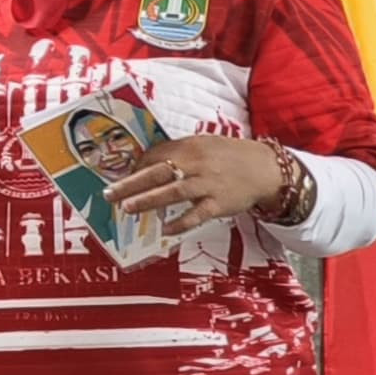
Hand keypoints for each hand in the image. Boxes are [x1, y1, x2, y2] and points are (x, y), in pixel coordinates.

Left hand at [102, 132, 296, 236]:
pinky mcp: (219, 204)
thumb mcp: (204, 145)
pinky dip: (180, 223)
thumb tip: (147, 163)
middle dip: (131, 184)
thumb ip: (179, 152)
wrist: (265, 169)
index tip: (121, 176)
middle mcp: (197, 164)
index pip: (156, 155)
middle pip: (158, 173)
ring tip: (128, 208)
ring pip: (174, 192)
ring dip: (148, 201)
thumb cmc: (229, 156)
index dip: (136, 166)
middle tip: (110, 194)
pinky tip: (165, 229)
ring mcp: (208, 184)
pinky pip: (197, 214)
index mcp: (191, 147)